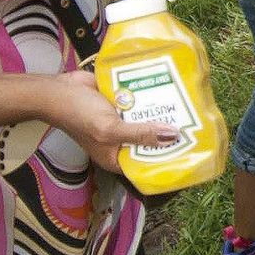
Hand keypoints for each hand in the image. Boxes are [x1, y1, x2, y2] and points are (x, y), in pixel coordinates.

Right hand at [27, 69, 179, 174]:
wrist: (57, 89)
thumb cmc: (78, 114)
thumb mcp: (110, 129)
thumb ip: (140, 134)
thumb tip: (173, 136)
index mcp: (116, 158)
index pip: (147, 165)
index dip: (167, 161)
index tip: (191, 153)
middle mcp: (121, 142)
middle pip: (151, 142)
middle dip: (169, 135)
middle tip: (197, 126)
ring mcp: (121, 122)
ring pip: (148, 120)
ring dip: (162, 114)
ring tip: (190, 107)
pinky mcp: (121, 103)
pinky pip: (141, 103)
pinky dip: (151, 98)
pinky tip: (170, 90)